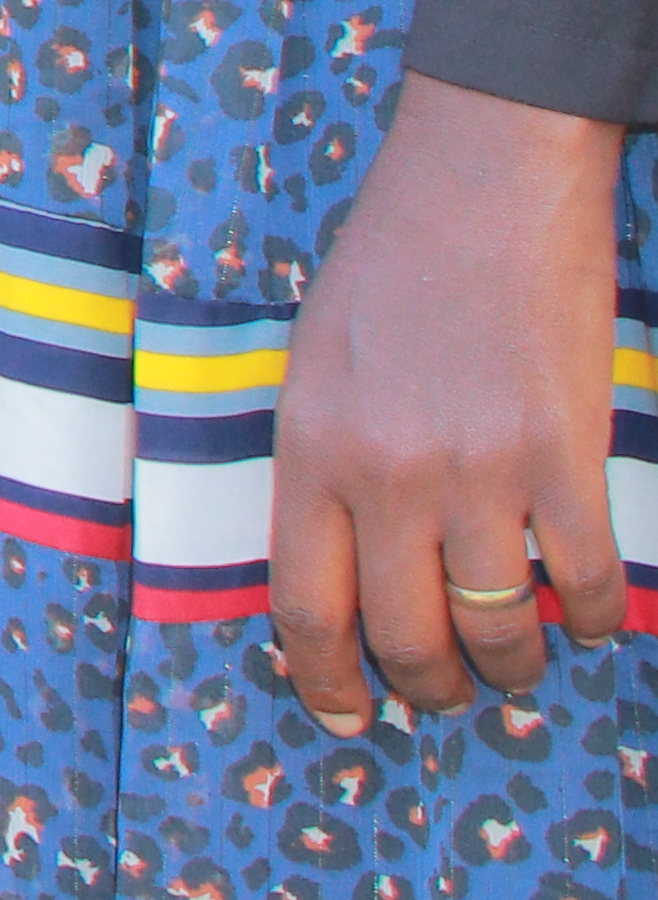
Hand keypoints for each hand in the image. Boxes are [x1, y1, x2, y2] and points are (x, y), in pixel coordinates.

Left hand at [271, 74, 634, 729]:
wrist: (484, 184)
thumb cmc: (393, 265)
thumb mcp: (315, 363)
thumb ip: (326, 461)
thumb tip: (342, 561)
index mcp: (312, 449)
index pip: (306, 604)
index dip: (324, 678)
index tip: (345, 715)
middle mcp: (387, 475)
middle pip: (405, 635)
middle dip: (428, 686)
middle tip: (446, 694)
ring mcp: (479, 471)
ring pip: (498, 626)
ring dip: (513, 662)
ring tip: (519, 660)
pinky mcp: (564, 458)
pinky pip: (585, 580)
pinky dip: (594, 615)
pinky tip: (590, 614)